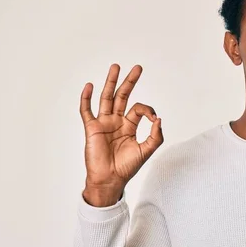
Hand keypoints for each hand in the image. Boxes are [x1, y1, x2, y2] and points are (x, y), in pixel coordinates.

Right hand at [79, 64, 163, 205]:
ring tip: (116, 67)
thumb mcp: (146, 150)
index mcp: (129, 126)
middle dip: (130, 82)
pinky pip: (86, 110)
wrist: (110, 179)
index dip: (148, 110)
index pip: (139, 109)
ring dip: (111, 82)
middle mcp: (116, 121)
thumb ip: (155, 135)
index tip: (154, 119)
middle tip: (137, 67)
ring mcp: (104, 123)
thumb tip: (159, 118)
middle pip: (123, 96)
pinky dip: (86, 98)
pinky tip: (90, 86)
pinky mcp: (92, 128)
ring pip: (106, 98)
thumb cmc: (127, 167)